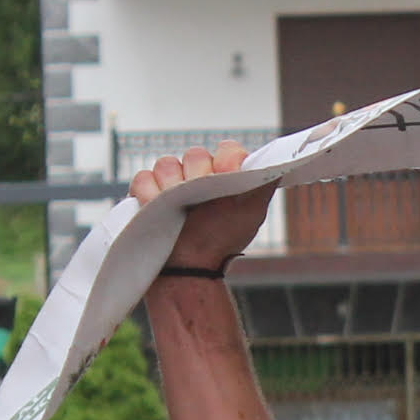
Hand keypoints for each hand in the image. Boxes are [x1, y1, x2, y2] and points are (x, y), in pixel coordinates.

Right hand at [129, 140, 278, 273]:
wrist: (192, 269)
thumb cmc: (223, 240)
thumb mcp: (253, 211)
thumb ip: (264, 182)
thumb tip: (277, 160)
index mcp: (223, 174)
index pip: (225, 149)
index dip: (226, 159)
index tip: (227, 174)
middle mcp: (197, 173)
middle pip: (194, 155)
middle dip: (198, 175)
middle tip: (202, 200)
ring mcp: (170, 182)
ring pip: (166, 164)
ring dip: (172, 185)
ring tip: (178, 207)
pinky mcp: (146, 193)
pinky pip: (142, 179)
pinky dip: (148, 192)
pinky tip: (155, 207)